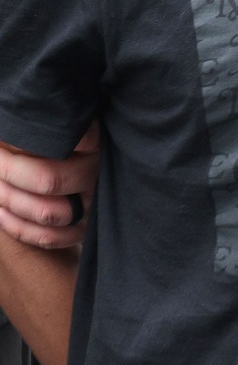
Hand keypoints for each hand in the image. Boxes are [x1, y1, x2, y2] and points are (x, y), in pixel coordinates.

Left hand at [0, 121, 99, 247]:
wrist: (90, 174)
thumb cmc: (64, 146)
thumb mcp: (63, 131)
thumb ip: (45, 131)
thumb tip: (9, 136)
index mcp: (95, 144)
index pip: (67, 140)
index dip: (29, 142)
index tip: (6, 137)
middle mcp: (96, 175)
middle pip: (49, 180)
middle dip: (11, 172)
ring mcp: (92, 206)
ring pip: (46, 212)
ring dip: (10, 200)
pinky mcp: (82, 231)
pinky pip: (46, 237)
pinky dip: (17, 226)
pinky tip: (0, 212)